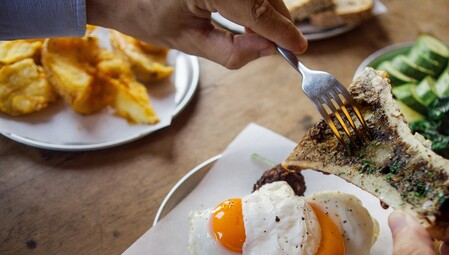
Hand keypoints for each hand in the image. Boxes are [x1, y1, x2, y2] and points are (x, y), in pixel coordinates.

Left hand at [87, 0, 307, 68]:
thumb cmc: (146, 14)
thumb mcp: (190, 43)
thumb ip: (234, 52)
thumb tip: (269, 50)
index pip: (258, 10)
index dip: (282, 32)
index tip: (298, 48)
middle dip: (276, 22)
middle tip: (276, 46)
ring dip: (266, 10)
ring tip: (254, 31)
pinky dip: (255, 0)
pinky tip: (244, 14)